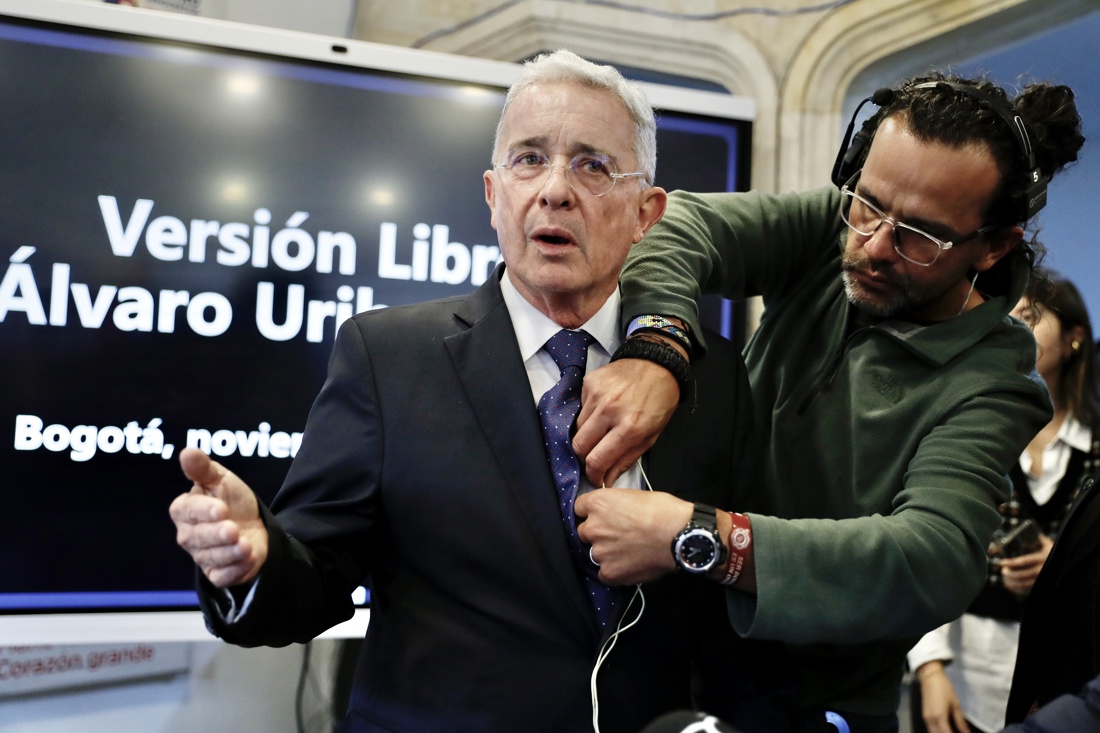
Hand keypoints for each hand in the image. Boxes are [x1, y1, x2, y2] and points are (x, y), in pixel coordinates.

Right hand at [169, 448, 268, 587]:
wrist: (254, 524)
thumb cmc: (232, 500)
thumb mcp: (221, 479)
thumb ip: (203, 469)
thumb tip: (187, 452)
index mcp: (185, 510)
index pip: (186, 511)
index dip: (203, 510)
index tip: (221, 508)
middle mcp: (189, 535)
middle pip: (198, 537)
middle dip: (217, 534)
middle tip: (233, 529)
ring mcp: (202, 556)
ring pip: (211, 558)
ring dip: (230, 552)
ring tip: (246, 545)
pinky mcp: (217, 573)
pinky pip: (222, 576)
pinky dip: (236, 569)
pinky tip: (249, 557)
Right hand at [574, 358, 678, 486]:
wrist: (657, 363)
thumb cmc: (659, 401)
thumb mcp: (650, 436)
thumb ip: (625, 460)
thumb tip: (606, 479)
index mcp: (629, 428)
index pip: (596, 460)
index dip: (592, 475)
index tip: (595, 477)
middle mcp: (609, 410)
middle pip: (578, 446)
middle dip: (583, 458)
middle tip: (592, 459)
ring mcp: (596, 395)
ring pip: (576, 428)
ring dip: (586, 436)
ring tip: (600, 432)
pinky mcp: (589, 382)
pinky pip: (579, 408)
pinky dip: (588, 415)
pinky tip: (602, 411)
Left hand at [574, 488, 691, 584]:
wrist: (679, 536)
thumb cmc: (663, 511)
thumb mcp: (633, 495)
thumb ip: (614, 504)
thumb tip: (612, 512)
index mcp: (598, 504)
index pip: (579, 508)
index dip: (591, 512)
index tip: (600, 516)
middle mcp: (593, 527)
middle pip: (584, 532)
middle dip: (598, 533)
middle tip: (618, 535)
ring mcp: (599, 552)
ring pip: (594, 553)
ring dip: (606, 552)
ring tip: (627, 551)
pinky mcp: (609, 572)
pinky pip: (603, 573)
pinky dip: (613, 570)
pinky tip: (628, 564)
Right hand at [918, 663, 969, 732]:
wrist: (930, 677)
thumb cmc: (944, 688)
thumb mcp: (956, 705)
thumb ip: (960, 721)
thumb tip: (966, 732)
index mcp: (939, 717)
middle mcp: (930, 720)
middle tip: (958, 732)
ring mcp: (926, 718)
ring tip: (953, 730)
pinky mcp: (924, 716)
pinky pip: (930, 729)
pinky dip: (938, 731)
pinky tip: (946, 728)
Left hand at [1000, 534, 1053, 595]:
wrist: (1069, 563)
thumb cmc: (1056, 553)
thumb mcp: (1049, 544)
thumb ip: (1038, 539)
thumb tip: (1026, 532)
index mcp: (1042, 558)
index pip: (1024, 561)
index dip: (1011, 563)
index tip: (1001, 562)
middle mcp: (1043, 569)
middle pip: (1022, 575)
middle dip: (1010, 574)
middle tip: (1002, 571)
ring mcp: (1043, 579)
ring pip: (1024, 584)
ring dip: (1012, 582)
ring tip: (1004, 578)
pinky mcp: (1043, 586)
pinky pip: (1028, 590)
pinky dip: (1017, 589)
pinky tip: (1010, 586)